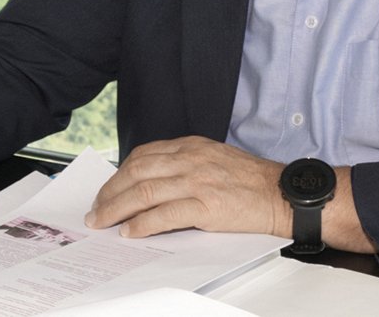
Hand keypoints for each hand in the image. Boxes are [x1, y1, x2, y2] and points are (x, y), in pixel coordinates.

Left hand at [85, 136, 289, 239]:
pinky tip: (132, 232)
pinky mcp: (207, 205)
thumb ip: (186, 165)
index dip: (119, 173)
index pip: (144, 155)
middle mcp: (192, 158)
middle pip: (137, 171)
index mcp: (193, 145)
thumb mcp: (215, 159)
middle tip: (97, 211)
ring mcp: (198, 180)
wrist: (282, 194)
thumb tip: (153, 183)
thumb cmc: (252, 181)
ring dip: (117, 209)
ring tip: (104, 223)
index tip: (107, 190)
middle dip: (110, 192)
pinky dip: (142, 224)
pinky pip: (165, 214)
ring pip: (144, 191)